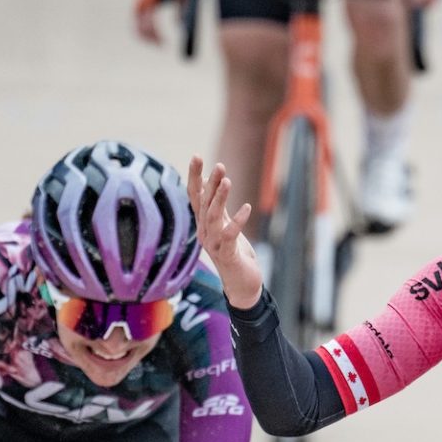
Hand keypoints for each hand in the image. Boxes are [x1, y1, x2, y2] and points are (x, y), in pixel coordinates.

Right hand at [134, 0, 180, 44]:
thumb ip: (183, 8)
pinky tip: (155, 33)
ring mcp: (136, 3)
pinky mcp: (136, 3)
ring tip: (158, 40)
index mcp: (148, 1)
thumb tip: (181, 26)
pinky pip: (137, 21)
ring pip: (136, 27)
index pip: (149, 26)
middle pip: (139, 30)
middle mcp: (139, 2)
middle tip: (161, 45)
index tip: (164, 43)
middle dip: (150, 39)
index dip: (155, 37)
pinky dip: (144, 29)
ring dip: (146, 36)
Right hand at [187, 156, 263, 309]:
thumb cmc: (234, 253)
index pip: (195, 196)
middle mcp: (205, 232)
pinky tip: (247, 208)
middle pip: (203, 204)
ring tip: (228, 180)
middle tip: (218, 165)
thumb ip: (216, 204)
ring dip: (220, 198)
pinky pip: (229, 236)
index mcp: (204, 223)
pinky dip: (237, 222)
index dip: (194, 176)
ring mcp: (214, 245)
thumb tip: (206, 181)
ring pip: (213, 218)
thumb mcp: (224, 224)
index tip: (196, 156)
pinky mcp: (228, 256)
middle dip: (209, 183)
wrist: (242, 286)